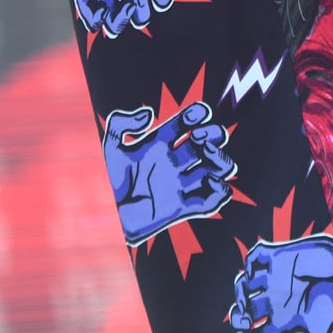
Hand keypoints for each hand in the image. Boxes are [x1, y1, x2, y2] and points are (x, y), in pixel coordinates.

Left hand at [103, 101, 235, 243]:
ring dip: (221, 159)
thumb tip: (149, 114)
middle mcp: (176, 162)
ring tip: (209, 157)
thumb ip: (121, 123)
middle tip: (199, 139)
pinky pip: (216, 197)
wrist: (115, 219)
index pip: (186, 122)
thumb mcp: (111, 149)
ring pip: (219, 166)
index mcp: (160, 145)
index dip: (196, 113)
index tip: (195, 116)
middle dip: (213, 133)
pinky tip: (210, 182)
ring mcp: (183, 183)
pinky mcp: (187, 206)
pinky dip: (221, 190)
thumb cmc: (115, 185)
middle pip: (209, 140)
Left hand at [229, 236, 332, 332]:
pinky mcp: (277, 258)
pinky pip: (253, 259)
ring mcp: (273, 280)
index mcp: (282, 322)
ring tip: (248, 297)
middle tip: (247, 318)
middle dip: (239, 318)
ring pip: (243, 286)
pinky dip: (250, 264)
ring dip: (240, 292)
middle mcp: (274, 302)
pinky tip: (257, 273)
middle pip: (244, 313)